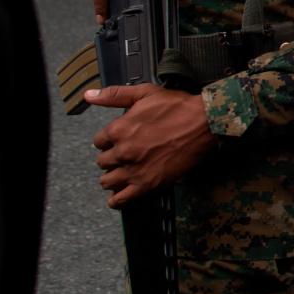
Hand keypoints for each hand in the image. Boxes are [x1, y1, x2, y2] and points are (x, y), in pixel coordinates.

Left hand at [86, 84, 215, 206]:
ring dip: (112, 177)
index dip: (108, 140)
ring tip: (122, 173)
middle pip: (102, 162)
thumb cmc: (177, 107)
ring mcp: (134, 170)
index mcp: (118, 129)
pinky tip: (118, 196)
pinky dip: (117, 200)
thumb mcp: (144, 93)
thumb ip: (114, 95)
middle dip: (111, 158)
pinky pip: (121, 200)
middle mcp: (123, 152)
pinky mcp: (148, 184)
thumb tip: (89, 95)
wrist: (204, 123)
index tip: (118, 140)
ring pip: (107, 181)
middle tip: (124, 155)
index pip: (98, 141)